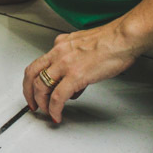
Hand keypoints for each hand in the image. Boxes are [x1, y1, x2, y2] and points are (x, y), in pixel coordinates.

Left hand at [22, 18, 140, 122]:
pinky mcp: (75, 75)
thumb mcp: (84, 45)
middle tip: (33, 104)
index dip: (35, 79)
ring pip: (41, 86)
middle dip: (29, 92)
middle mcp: (58, 52)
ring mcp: (65, 63)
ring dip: (41, 102)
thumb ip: (75, 61)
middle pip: (32, 73)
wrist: (123, 38)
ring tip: (47, 112)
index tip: (36, 89)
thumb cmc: (111, 40)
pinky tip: (57, 115)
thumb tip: (74, 82)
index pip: (40, 63)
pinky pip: (57, 96)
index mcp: (60, 44)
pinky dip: (54, 108)